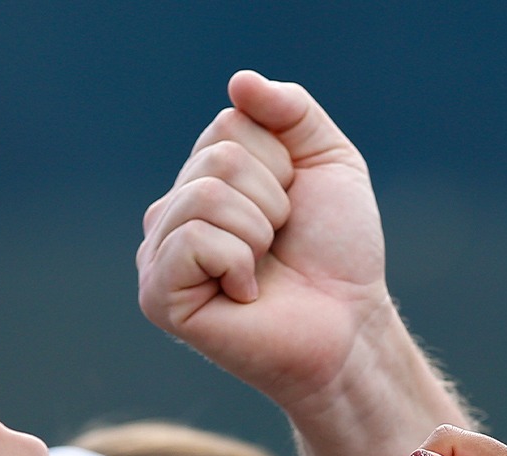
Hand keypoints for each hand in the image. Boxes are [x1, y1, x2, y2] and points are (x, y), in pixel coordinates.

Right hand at [138, 71, 393, 408]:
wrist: (349, 324)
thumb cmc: (338, 252)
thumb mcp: (328, 161)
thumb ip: (290, 110)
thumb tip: (237, 81)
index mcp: (204, 179)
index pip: (229, 124)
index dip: (281, 162)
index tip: (293, 207)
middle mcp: (173, 213)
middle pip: (218, 157)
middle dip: (273, 198)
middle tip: (281, 244)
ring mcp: (158, 255)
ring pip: (205, 194)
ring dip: (258, 231)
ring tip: (264, 268)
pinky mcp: (157, 295)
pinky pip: (191, 238)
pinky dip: (236, 261)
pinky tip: (244, 292)